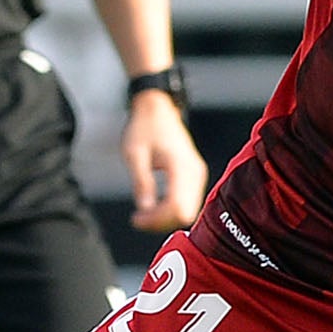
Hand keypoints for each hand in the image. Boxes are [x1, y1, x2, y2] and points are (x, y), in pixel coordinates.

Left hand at [122, 87, 206, 231]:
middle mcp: (195, 173)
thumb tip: (145, 209)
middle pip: (184, 214)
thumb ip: (142, 182)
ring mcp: (197, 175)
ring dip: (165, 218)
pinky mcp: (194, 177)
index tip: (136, 218)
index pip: (177, 207)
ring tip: (143, 213)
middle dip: (160, 222)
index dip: (156, 219)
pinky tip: (153, 207)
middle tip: (137, 218)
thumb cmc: (145, 128)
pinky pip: (187, 203)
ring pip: (187, 212)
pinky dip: (170, 210)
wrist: (158, 109)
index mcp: (181, 166)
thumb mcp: (135, 154)